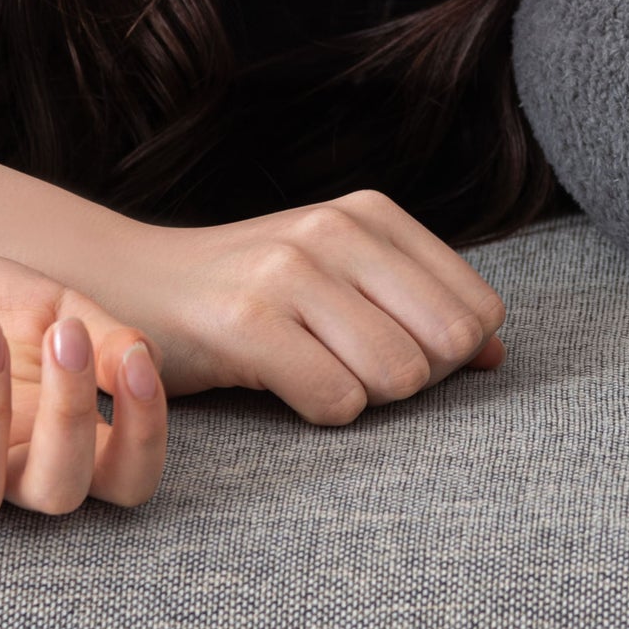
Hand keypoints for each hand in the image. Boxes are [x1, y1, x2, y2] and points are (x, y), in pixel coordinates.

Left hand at [0, 248, 167, 517]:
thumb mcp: (50, 304)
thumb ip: (102, 334)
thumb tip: (143, 359)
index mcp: (59, 435)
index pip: (125, 477)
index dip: (143, 438)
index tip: (134, 363)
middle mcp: (6, 466)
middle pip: (59, 495)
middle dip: (68, 414)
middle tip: (61, 334)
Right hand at [114, 188, 509, 423]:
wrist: (130, 286)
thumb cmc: (251, 294)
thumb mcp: (343, 280)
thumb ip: (423, 309)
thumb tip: (498, 356)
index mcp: (372, 214)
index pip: (477, 311)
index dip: (450, 355)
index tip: (396, 355)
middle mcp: (336, 231)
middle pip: (447, 345)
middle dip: (414, 382)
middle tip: (355, 374)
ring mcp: (290, 272)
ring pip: (398, 376)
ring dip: (365, 399)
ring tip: (317, 376)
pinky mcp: (245, 322)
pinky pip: (338, 401)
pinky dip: (323, 414)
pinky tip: (284, 391)